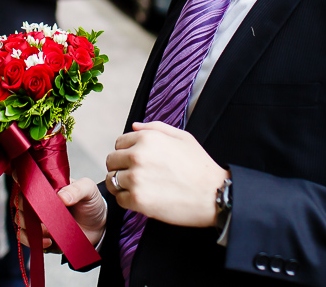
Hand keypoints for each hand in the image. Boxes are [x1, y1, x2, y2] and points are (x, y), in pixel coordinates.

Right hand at [15, 177, 106, 250]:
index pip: (27, 179)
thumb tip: (61, 197)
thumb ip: (77, 190)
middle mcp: (39, 199)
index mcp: (48, 184)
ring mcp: (37, 217)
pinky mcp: (38, 234)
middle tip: (45, 216)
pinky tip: (49, 241)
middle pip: (19, 201)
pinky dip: (33, 240)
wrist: (98, 227)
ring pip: (20, 220)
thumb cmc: (91, 203)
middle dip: (28, 210)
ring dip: (32, 227)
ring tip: (51, 231)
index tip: (28, 189)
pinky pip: (25, 238)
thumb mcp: (89, 190)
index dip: (21, 180)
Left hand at [104, 121, 227, 227]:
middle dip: (121, 167)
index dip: (127, 152)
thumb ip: (155, 128)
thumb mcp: (182, 137)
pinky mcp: (138, 200)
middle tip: (136, 175)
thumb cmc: (200, 166)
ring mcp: (136, 178)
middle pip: (111, 161)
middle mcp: (138, 155)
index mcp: (147, 138)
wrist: (213, 194)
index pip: (119, 143)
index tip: (137, 161)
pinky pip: (119, 199)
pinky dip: (127, 200)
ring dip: (121, 184)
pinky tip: (142, 198)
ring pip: (112, 180)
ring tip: (137, 187)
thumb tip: (134, 126)